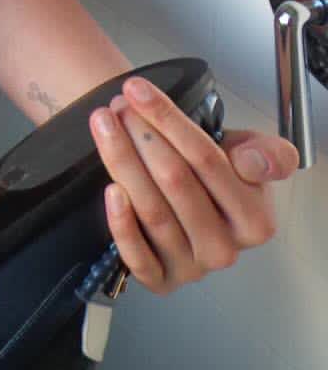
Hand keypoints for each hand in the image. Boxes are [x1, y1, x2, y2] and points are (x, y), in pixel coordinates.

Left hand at [89, 74, 298, 295]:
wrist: (181, 190)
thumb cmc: (212, 170)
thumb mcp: (248, 153)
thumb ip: (265, 154)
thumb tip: (251, 163)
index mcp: (255, 220)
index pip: (208, 161)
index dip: (169, 120)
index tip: (138, 89)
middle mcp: (225, 249)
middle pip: (175, 182)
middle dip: (141, 135)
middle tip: (117, 106)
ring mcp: (191, 267)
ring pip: (152, 210)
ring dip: (122, 161)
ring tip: (103, 124)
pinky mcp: (159, 279)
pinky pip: (137, 256)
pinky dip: (121, 222)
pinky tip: (110, 190)